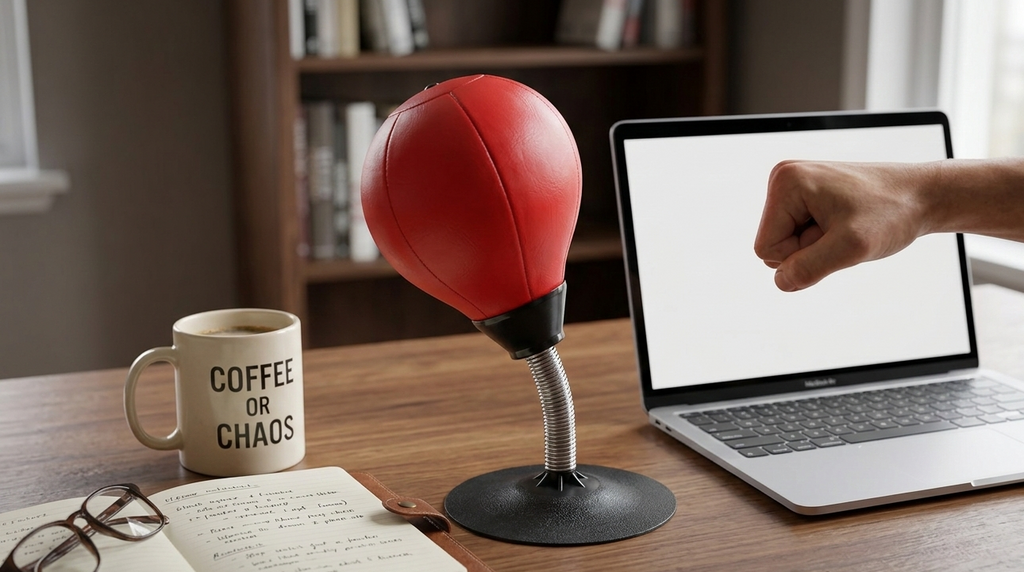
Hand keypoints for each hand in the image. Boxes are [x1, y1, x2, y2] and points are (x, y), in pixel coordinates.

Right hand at [753, 160, 930, 291]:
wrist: (922, 196)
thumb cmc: (891, 214)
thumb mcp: (851, 248)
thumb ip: (809, 268)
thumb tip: (780, 282)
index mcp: (785, 183)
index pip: (766, 249)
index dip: (801, 256)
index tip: (836, 235)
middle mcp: (782, 179)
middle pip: (772, 245)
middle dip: (809, 250)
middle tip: (844, 231)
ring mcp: (793, 186)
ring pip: (785, 243)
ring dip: (818, 246)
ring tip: (847, 226)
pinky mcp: (804, 195)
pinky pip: (798, 235)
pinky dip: (822, 239)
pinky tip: (845, 224)